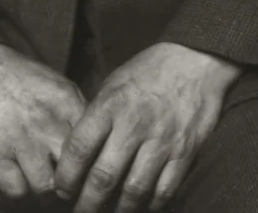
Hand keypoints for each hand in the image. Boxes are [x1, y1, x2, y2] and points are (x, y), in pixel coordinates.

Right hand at [0, 43, 85, 199]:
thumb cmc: (18, 76)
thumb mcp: (55, 83)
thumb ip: (75, 111)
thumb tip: (94, 142)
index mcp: (66, 100)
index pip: (94, 143)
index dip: (92, 162)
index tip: (88, 170)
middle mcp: (47, 121)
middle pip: (74, 170)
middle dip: (71, 183)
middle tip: (67, 185)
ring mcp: (20, 139)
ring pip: (46, 187)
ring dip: (45, 191)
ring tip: (43, 184)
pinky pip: (16, 190)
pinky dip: (19, 189)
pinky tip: (18, 178)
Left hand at [53, 43, 239, 212]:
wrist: (194, 60)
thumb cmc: (148, 71)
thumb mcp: (114, 83)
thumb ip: (98, 116)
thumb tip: (78, 152)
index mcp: (111, 103)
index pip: (80, 148)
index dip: (66, 176)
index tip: (62, 190)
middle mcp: (134, 124)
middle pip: (103, 178)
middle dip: (87, 204)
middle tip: (80, 212)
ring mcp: (161, 140)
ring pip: (133, 191)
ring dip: (118, 210)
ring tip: (109, 212)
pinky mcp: (185, 152)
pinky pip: (164, 191)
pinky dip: (149, 205)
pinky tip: (140, 205)